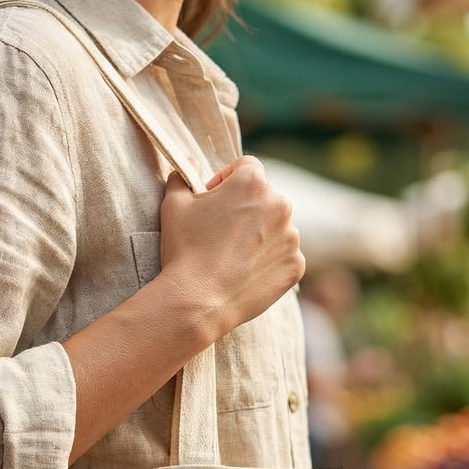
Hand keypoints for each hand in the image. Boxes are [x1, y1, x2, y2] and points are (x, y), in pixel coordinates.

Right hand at [157, 155, 304, 342]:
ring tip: (232, 257)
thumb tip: (182, 175)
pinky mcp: (295, 266)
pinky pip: (284, 257)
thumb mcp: (173, 205)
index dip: (226, 180)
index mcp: (253, 182)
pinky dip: (268, 262)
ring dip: (260, 236)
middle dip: (246, 209)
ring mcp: (291, 237)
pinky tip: (245, 273)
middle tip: (221, 233)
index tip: (213, 199)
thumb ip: (181, 180)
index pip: (246, 167)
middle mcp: (280, 204)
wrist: (197, 301)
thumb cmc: (184, 249)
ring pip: (277, 229)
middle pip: (265, 198)